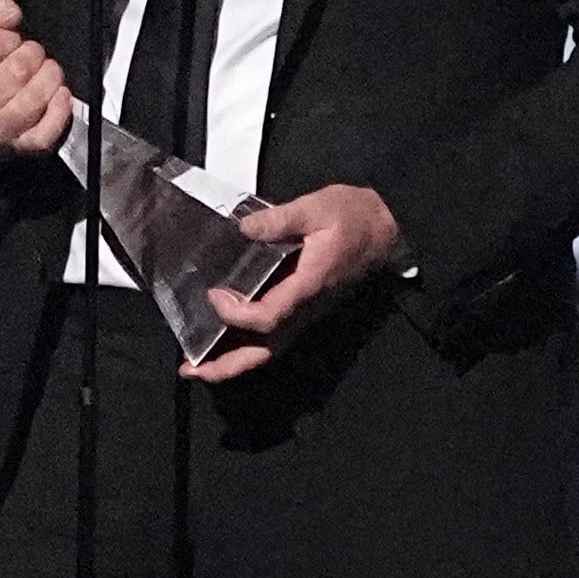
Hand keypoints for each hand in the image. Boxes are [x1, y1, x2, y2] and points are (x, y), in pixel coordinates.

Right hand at [0, 0, 72, 156]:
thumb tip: (6, 12)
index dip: (6, 38)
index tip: (10, 38)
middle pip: (14, 75)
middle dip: (31, 56)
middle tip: (34, 52)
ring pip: (29, 102)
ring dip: (48, 79)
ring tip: (49, 69)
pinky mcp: (21, 146)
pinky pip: (43, 133)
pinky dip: (58, 112)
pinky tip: (60, 94)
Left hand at [187, 184, 403, 380]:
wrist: (387, 228)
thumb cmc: (354, 216)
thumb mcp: (316, 207)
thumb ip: (279, 219)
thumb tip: (244, 229)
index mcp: (308, 286)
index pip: (268, 317)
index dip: (237, 314)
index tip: (214, 295)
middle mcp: (307, 309)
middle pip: (266, 351)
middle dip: (228, 365)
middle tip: (190, 370)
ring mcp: (309, 314)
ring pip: (270, 350)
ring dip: (234, 363)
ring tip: (199, 367)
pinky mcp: (308, 310)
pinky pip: (276, 339)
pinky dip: (249, 349)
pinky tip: (227, 344)